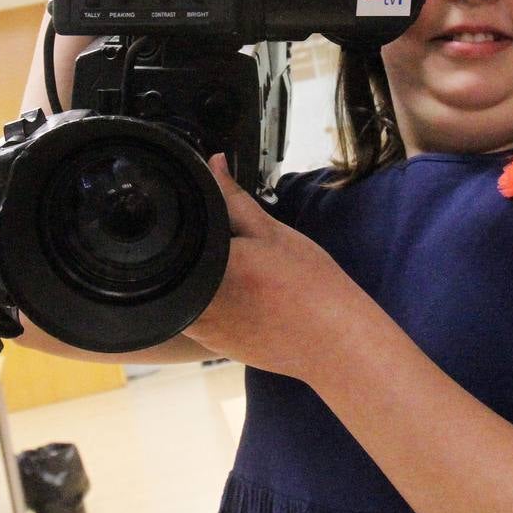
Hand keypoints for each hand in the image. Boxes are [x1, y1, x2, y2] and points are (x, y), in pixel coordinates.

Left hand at [182, 156, 365, 380]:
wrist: (334, 340)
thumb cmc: (310, 285)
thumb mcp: (273, 232)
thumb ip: (234, 198)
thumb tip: (214, 164)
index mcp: (209, 267)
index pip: (177, 238)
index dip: (193, 228)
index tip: (222, 231)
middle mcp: (198, 303)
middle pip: (177, 269)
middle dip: (197, 256)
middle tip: (240, 255)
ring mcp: (205, 331)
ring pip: (185, 295)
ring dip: (203, 282)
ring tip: (244, 278)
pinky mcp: (215, 348)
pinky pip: (200, 320)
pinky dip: (215, 306)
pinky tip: (247, 301)